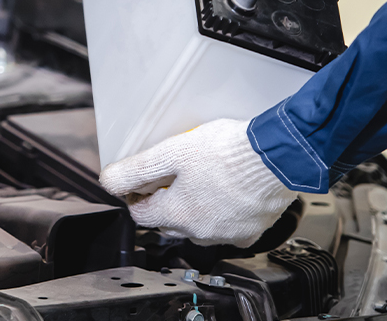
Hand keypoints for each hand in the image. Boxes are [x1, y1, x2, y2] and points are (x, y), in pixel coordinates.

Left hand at [98, 119, 297, 246]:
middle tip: (171, 176)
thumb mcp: (172, 152)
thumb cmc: (229, 152)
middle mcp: (200, 232)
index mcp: (177, 214)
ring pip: (197, 228)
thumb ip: (137, 169)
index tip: (141, 182)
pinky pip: (226, 228)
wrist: (278, 157)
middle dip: (163, 202)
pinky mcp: (250, 231)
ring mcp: (227, 235)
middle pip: (167, 222)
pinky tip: (225, 193)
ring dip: (192, 209)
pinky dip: (221, 214)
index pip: (140, 215)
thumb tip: (109, 181)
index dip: (135, 195)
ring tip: (199, 180)